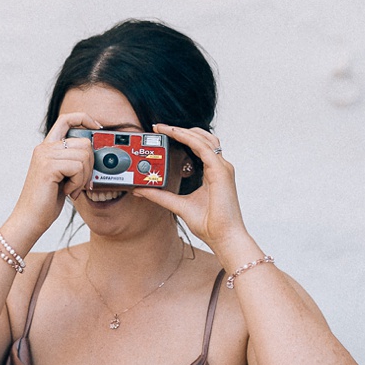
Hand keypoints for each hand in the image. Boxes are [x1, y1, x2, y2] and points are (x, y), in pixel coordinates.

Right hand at [6, 111, 101, 239]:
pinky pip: (78, 167)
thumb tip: (96, 152)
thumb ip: (73, 161)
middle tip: (79, 183)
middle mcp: (44, 148)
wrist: (30, 218)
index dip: (84, 118)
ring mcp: (45, 156)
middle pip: (84, 143)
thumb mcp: (62, 176)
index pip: (66, 119)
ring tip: (71, 189)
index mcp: (47, 147)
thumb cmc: (46, 201)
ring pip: (84, 156)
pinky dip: (78, 183)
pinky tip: (67, 191)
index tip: (97, 128)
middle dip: (89, 165)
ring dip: (83, 177)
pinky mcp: (48, 167)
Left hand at [132, 124, 251, 255]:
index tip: (162, 133)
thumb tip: (140, 189)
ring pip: (204, 139)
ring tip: (164, 128)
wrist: (223, 237)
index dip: (183, 137)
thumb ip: (160, 196)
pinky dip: (189, 139)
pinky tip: (176, 135)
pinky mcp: (221, 171)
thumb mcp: (177, 205)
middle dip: (181, 130)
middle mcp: (219, 167)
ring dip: (183, 131)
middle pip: (203, 138)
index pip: (199, 147)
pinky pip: (204, 148)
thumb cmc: (208, 224)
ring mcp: (222, 168)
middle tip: (159, 127)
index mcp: (212, 173)